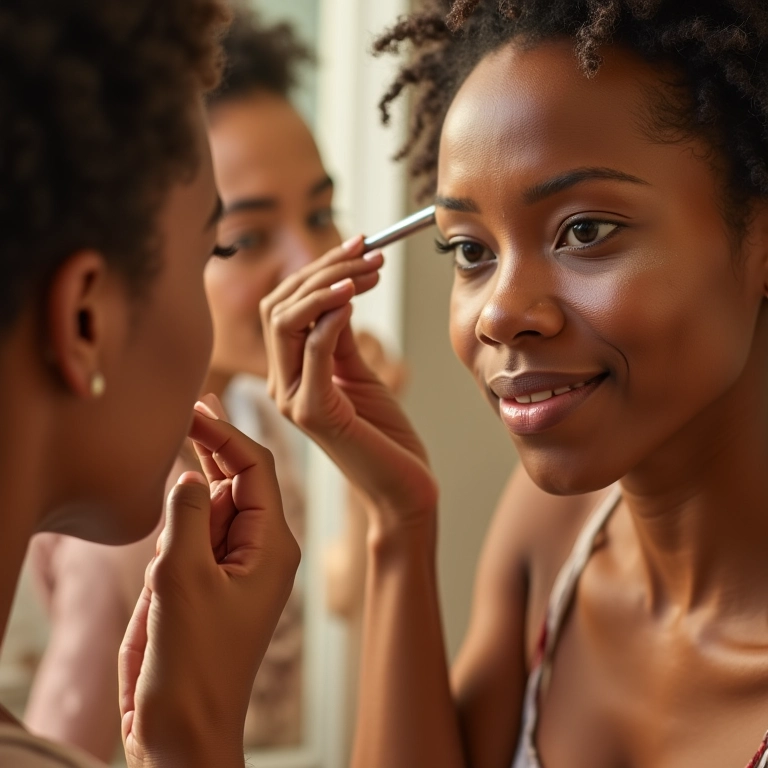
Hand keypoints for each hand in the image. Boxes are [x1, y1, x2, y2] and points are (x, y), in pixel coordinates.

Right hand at [119, 394, 299, 767]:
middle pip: (240, 482)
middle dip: (214, 450)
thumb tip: (189, 475)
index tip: (193, 410)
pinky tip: (167, 528)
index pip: (257, 469)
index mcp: (273, 545)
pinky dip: (179, 526)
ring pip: (215, 509)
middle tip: (188, 411)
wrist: (184, 731)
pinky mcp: (209, 585)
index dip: (226, 434)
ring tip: (177, 498)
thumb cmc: (193, 664)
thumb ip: (186, 518)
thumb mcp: (184, 580)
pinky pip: (196, 538)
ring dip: (192, 496)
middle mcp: (261, 551)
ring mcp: (235, 568)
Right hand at [260, 236, 437, 531]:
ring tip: (367, 271)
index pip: (283, 306)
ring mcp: (292, 400)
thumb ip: (338, 335)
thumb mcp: (359, 372)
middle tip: (369, 253)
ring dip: (328, 287)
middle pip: (279, 306)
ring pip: (286, 323)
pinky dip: (330, 319)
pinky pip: (312, 353)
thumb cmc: (384, 433)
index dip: (318, 270)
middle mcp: (281, 384)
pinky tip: (355, 299)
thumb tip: (337, 289)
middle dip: (324, 270)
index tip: (360, 244)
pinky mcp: (314, 414)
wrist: (403, 486)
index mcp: (288, 373)